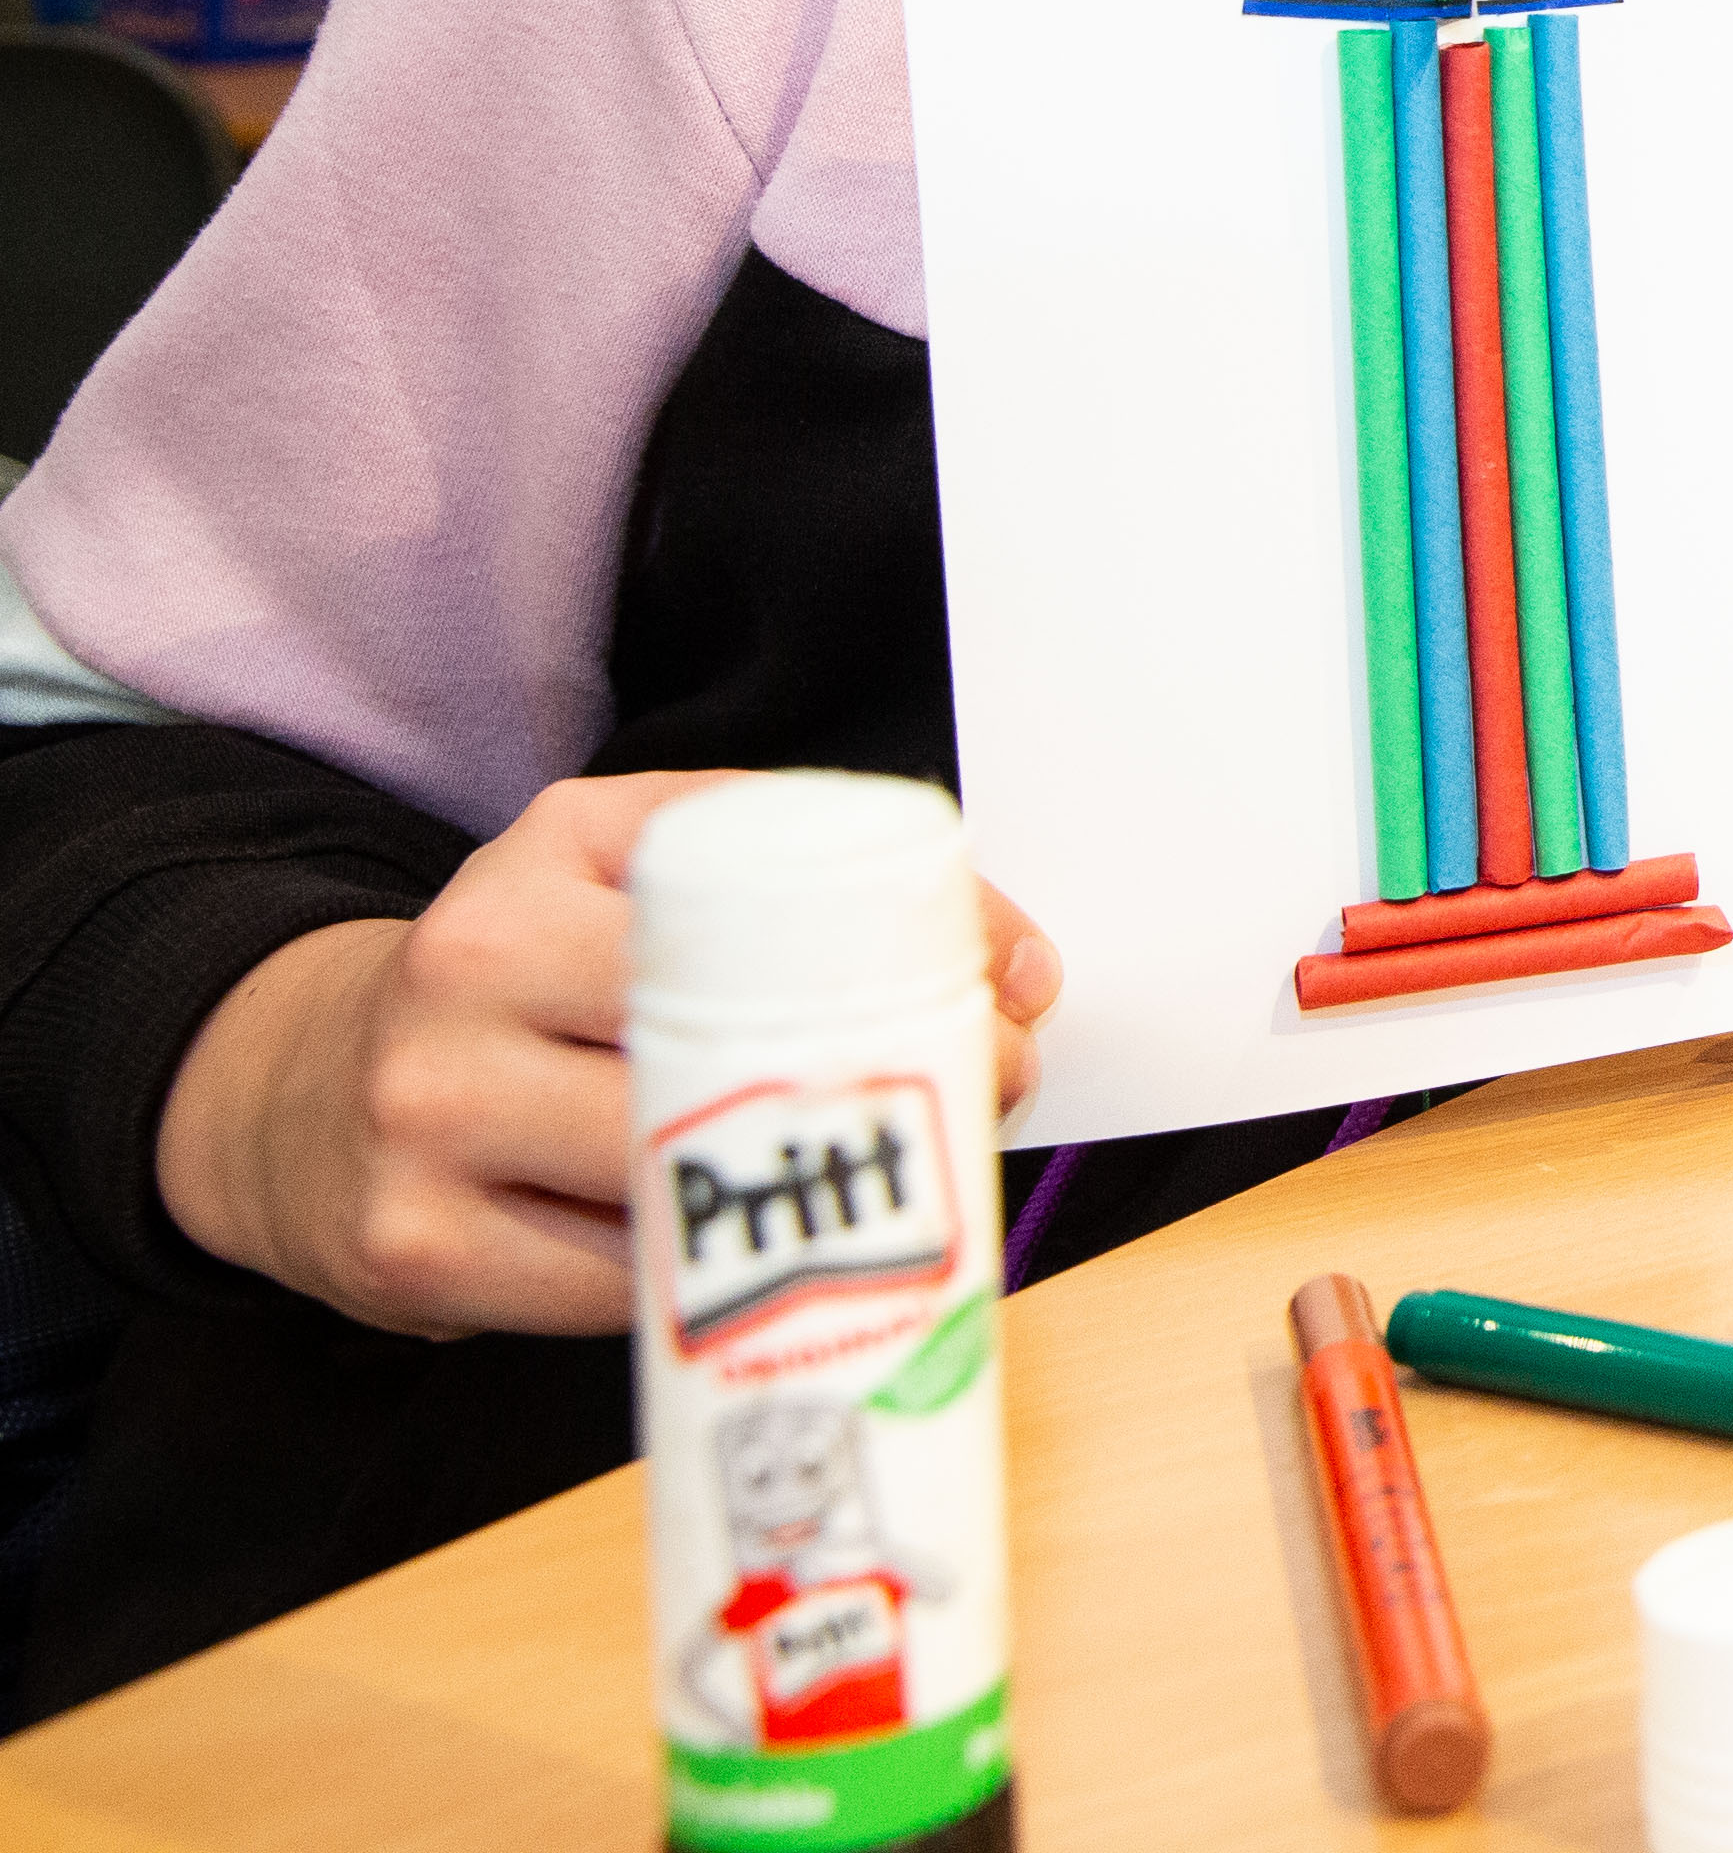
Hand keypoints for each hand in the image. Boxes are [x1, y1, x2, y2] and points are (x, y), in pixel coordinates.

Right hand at [151, 771, 1061, 1338]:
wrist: (301, 1094)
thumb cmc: (522, 985)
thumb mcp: (632, 880)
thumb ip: (807, 890)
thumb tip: (1020, 970)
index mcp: (548, 856)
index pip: (762, 885)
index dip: (907, 950)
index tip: (1011, 997)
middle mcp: (471, 967)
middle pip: (723, 1039)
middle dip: (884, 1087)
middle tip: (981, 1107)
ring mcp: (430, 1114)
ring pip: (677, 1176)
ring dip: (812, 1204)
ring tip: (891, 1192)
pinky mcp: (414, 1249)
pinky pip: (614, 1286)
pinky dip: (704, 1281)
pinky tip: (752, 1263)